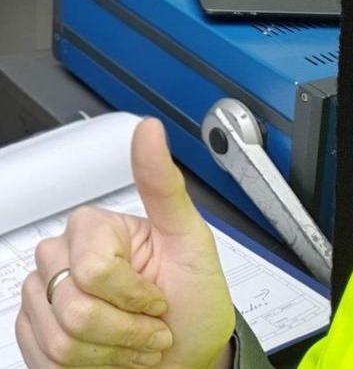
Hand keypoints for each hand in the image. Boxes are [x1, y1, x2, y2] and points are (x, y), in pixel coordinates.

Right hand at [16, 118, 235, 368]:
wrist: (189, 352)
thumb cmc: (193, 297)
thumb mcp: (191, 237)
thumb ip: (164, 184)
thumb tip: (148, 129)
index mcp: (97, 228)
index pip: (94, 269)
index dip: (133, 295)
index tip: (158, 298)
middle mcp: (64, 257)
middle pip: (75, 308)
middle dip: (125, 330)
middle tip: (150, 326)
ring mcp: (45, 297)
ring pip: (61, 341)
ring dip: (111, 354)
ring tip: (136, 344)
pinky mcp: (36, 335)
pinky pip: (43, 362)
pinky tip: (109, 357)